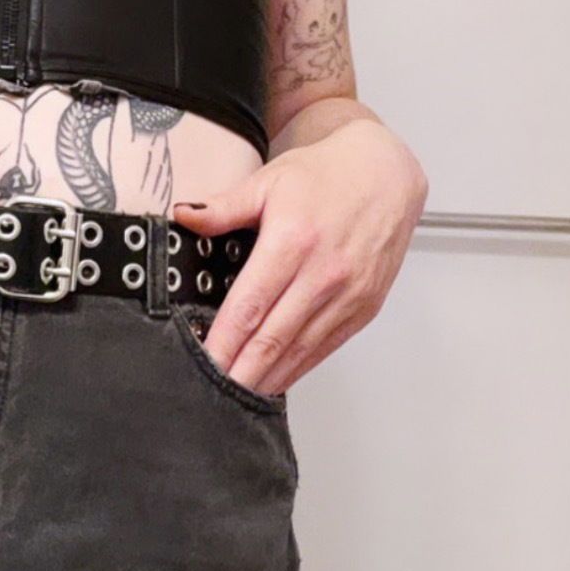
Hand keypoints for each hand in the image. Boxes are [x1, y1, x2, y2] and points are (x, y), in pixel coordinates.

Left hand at [172, 119, 427, 396]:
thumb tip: (183, 216)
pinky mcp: (365, 307)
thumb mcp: (268, 181)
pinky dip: (297, 368)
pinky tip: (274, 379)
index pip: (250, 306)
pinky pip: (325, 347)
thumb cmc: (327, 176)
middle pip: (272, 337)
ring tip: (235, 396)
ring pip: (299, 350)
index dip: (224, 341)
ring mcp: (349, 295)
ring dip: (266, 377)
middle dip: (239, 371)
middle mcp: (324, 274)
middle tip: (210, 394)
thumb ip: (224, 207)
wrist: (385, 174)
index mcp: (294, 241)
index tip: (201, 362)